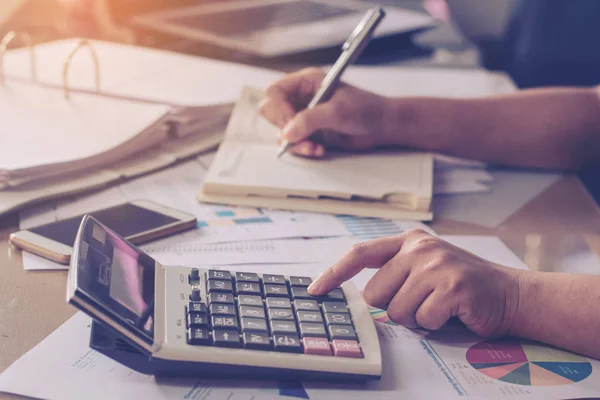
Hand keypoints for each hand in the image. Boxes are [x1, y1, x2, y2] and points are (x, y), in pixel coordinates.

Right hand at [259, 67, 401, 157]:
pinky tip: (319, 150)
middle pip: (272, 110)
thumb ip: (309, 120)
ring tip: (314, 147)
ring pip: (282, 130)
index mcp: (306, 82)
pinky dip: (303, 149)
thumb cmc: (366, 109)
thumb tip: (286, 133)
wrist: (382, 126)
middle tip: (299, 135)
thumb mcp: (337, 112)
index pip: (275, 92)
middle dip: (284, 127)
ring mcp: (304, 115)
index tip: (291, 123)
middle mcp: (302, 97)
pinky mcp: (310, 132)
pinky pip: (294, 143)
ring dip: (295, 143)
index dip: (278, 109)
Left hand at [308, 230, 521, 336]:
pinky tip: (453, 313)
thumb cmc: (461, 286)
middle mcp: (420, 248)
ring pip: (397, 311)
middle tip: (421, 303)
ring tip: (439, 307)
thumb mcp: (425, 268)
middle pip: (375, 293)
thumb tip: (358, 296)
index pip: (360, 254)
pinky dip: (435, 325)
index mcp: (409, 241)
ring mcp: (437, 265)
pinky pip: (423, 320)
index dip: (334, 273)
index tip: (315, 290)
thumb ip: (395, 272)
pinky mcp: (452, 286)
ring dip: (416, 319)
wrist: (510, 294)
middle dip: (393, 308)